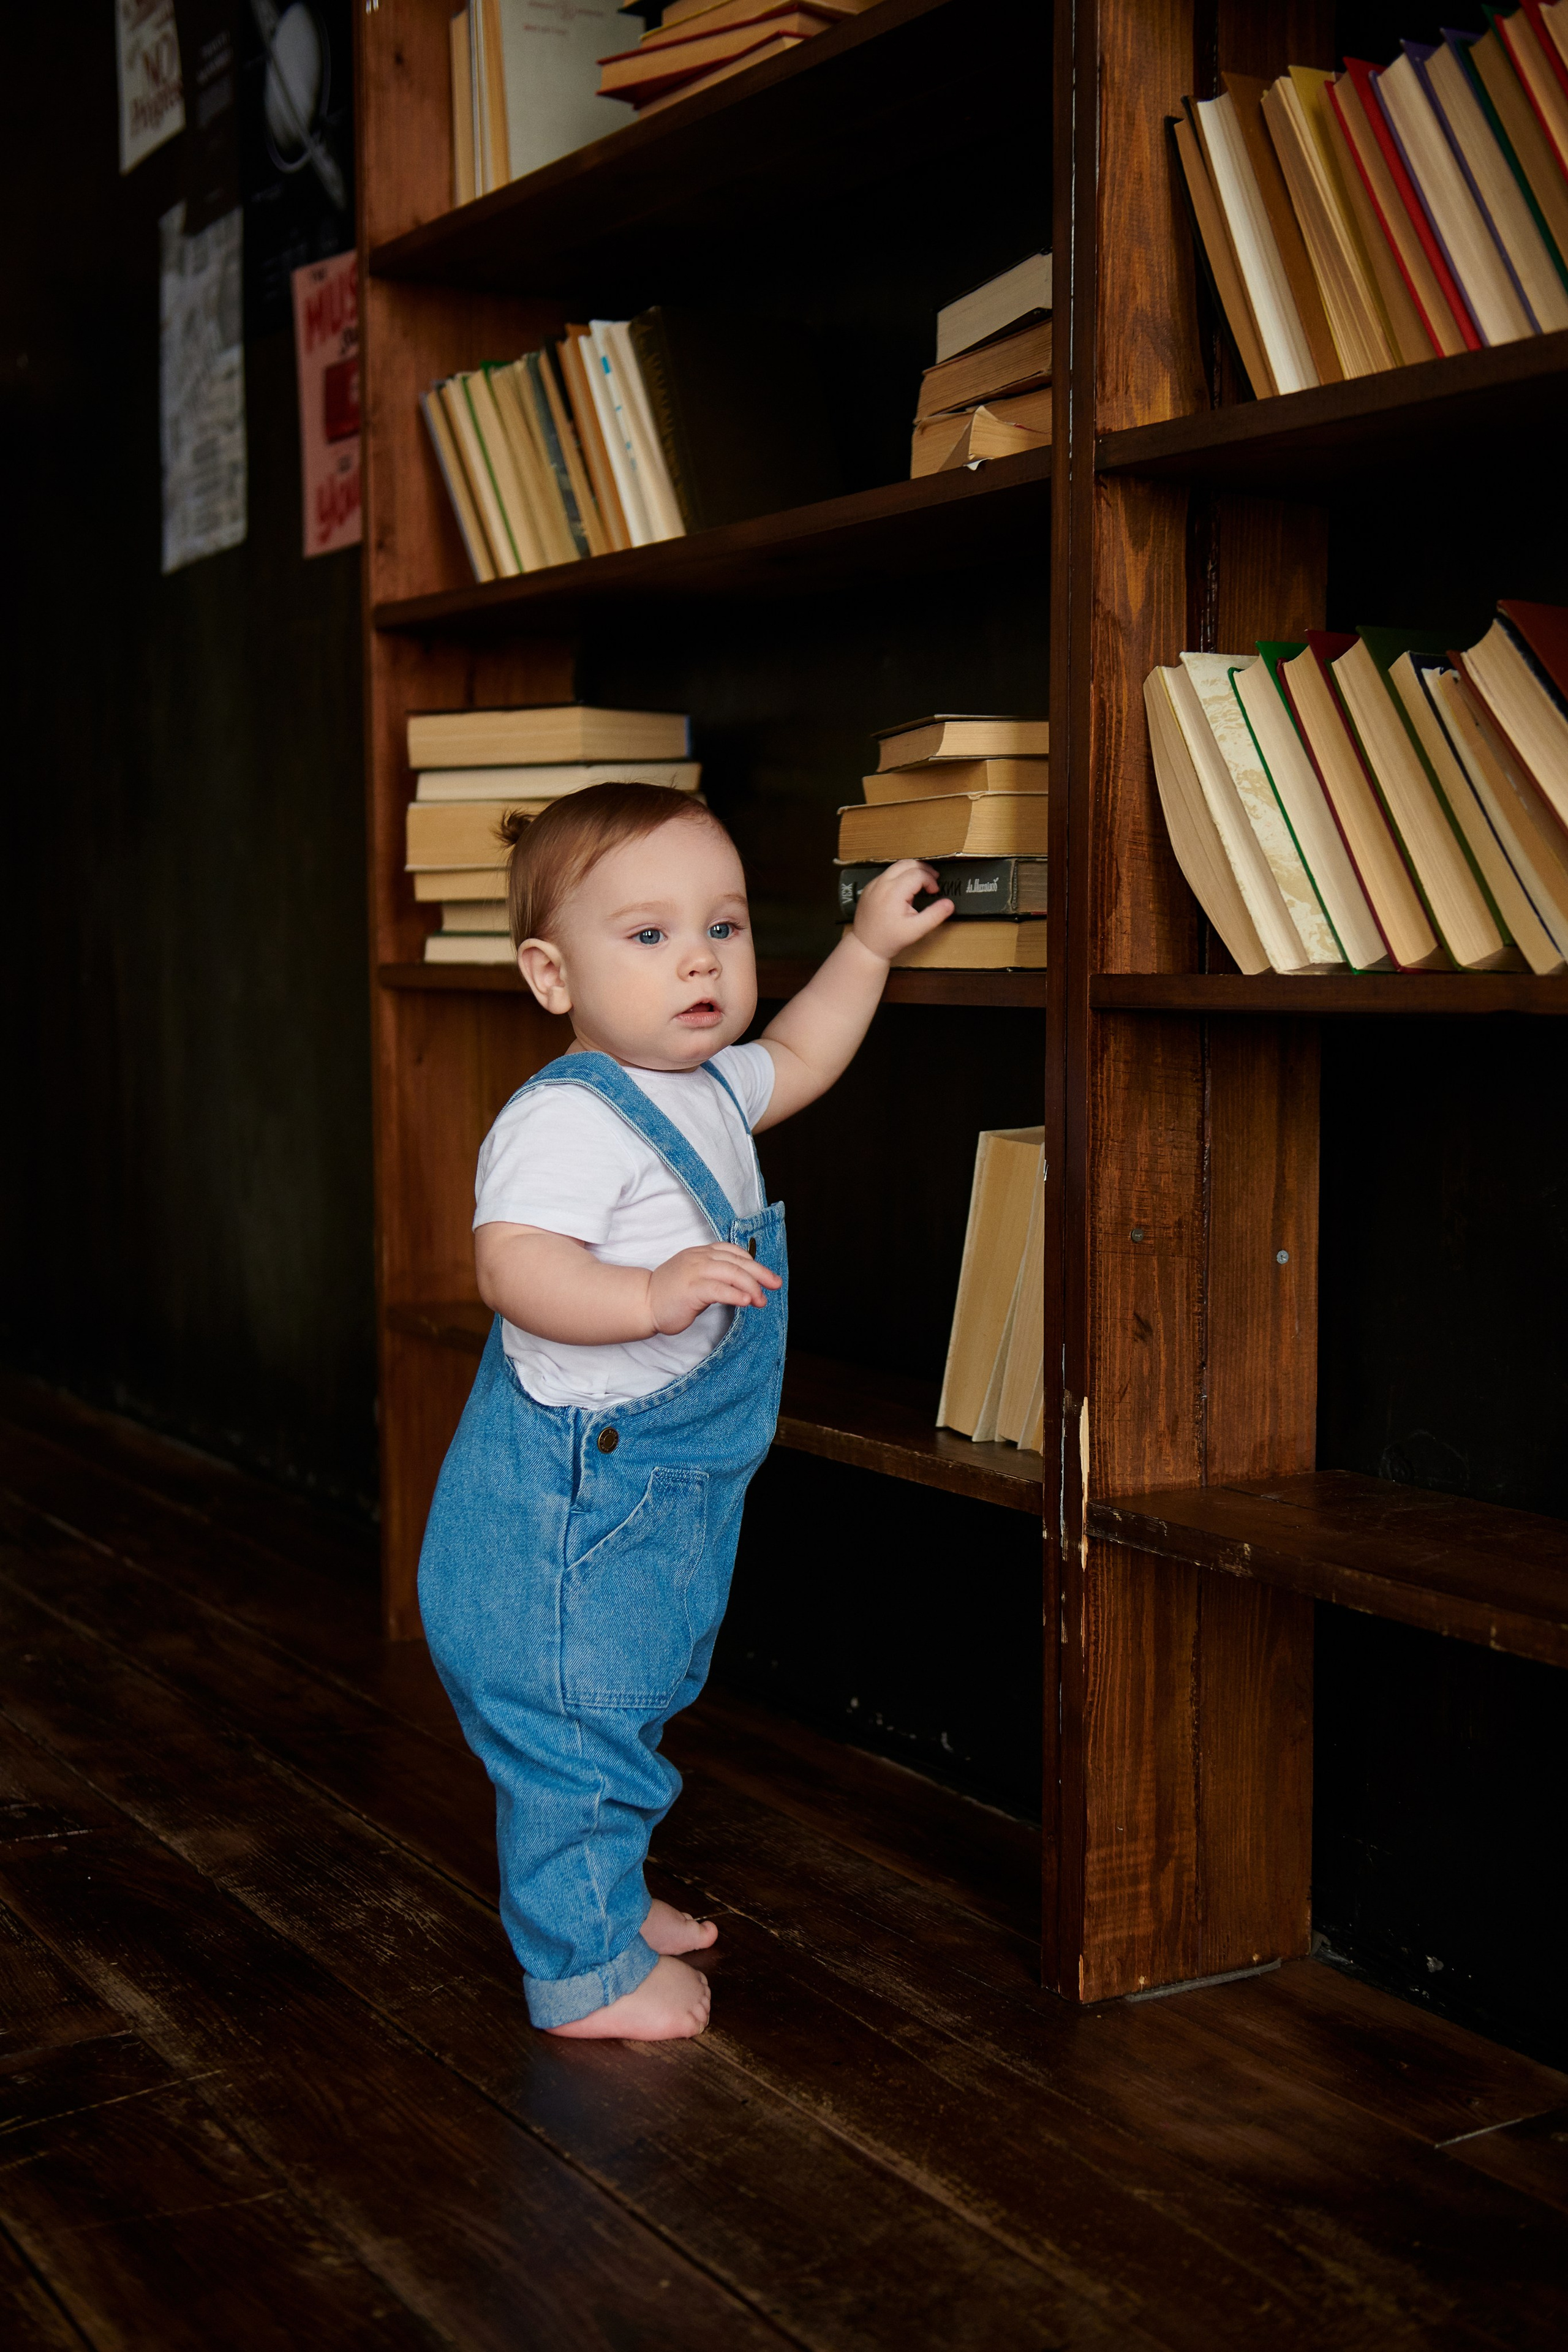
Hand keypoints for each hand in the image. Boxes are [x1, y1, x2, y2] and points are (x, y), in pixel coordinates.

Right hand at [647, 1242, 781, 1334]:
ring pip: (732, 1273)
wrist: (643, 1302)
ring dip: (752, 1287)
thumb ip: (715, 1275)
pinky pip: (719, 1289)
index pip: (734, 1252)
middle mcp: (700, 1258)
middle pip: (738, 1261)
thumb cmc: (669, 1294)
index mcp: (701, 1253)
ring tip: (761, 1300)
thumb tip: (741, 1284)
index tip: (766, 1277)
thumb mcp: (695, 1276)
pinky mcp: (691, 1289)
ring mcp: (695, 1272)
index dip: (753, 1263)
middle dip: (761, 1273)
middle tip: (775, 1285)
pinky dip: (736, 1295)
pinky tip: (747, 1302)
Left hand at [851, 857, 952, 962]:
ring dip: (911, 869)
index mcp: (894, 892)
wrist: (866, 946)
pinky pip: (887, 874)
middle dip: (923, 869)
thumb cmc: (890, 939)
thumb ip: (934, 915)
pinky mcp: (869, 888)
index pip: (918, 874)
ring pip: (896, 866)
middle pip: (907, 864)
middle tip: (933, 878)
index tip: (935, 891)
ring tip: (922, 880)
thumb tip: (949, 904)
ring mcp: (873, 884)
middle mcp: (882, 884)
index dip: (930, 880)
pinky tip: (905, 888)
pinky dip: (899, 875)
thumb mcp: (916, 930)